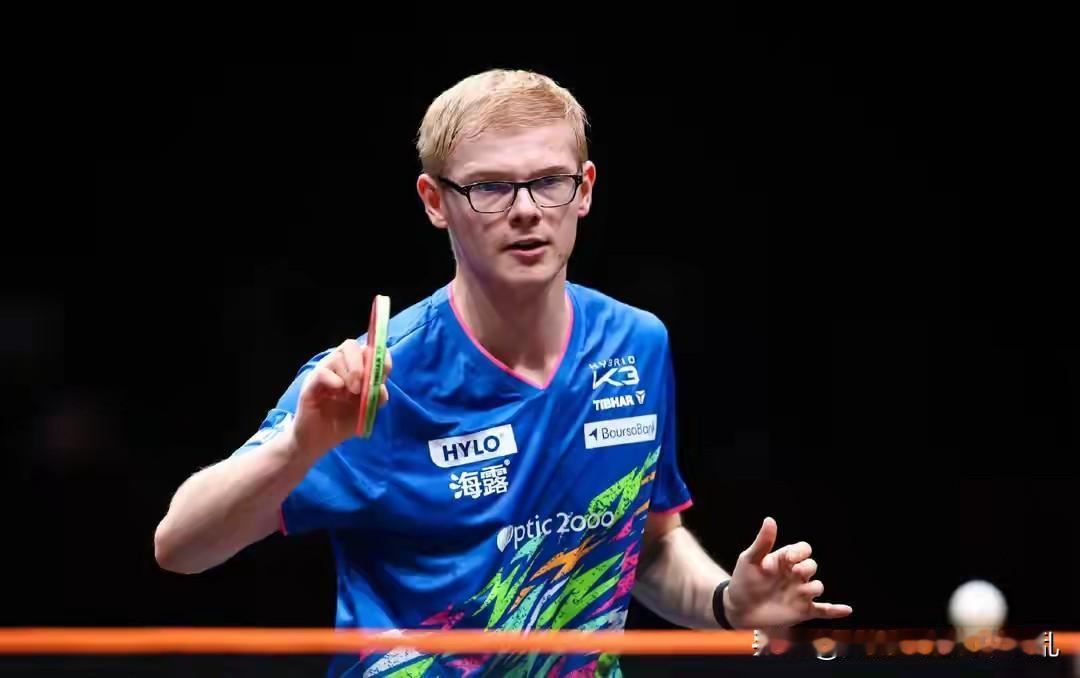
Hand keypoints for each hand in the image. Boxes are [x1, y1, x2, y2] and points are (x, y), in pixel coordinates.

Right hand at [292, 339, 391, 456]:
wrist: (318, 441)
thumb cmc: (341, 423)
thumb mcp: (366, 412)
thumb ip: (377, 399)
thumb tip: (382, 387)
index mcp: (353, 370)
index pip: (366, 350)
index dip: (377, 354)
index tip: (384, 368)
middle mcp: (338, 367)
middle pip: (350, 345)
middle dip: (361, 362)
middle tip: (362, 385)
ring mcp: (323, 373)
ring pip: (337, 357)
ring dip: (349, 374)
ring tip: (350, 394)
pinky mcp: (310, 384)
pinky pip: (322, 372)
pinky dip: (333, 379)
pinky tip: (337, 391)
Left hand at [724, 517, 851, 629]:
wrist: (738, 608)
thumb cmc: (743, 581)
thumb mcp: (749, 560)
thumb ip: (762, 542)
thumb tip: (770, 520)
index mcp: (785, 560)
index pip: (803, 549)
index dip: (799, 552)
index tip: (788, 558)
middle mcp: (795, 575)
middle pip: (812, 566)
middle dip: (807, 567)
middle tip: (795, 572)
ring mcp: (800, 593)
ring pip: (817, 587)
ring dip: (813, 588)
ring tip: (802, 591)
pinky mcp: (802, 611)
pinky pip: (823, 610)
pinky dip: (836, 610)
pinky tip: (847, 609)